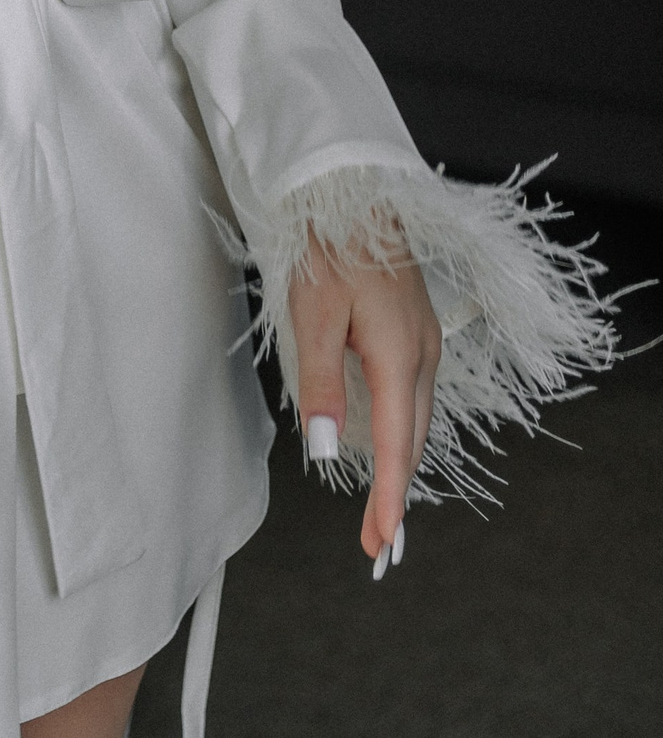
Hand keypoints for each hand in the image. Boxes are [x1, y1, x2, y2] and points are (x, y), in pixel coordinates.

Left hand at [289, 232, 441, 569]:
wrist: (355, 195)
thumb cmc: (331, 249)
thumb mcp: (314, 316)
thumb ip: (320, 384)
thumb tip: (324, 448)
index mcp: (399, 356)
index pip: (396, 446)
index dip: (389, 498)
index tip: (381, 542)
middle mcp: (422, 355)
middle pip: (411, 440)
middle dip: (397, 492)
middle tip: (379, 542)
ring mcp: (424, 342)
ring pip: (414, 419)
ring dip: (401, 464)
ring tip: (384, 508)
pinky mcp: (415, 331)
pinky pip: (411, 395)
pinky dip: (401, 430)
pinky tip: (387, 443)